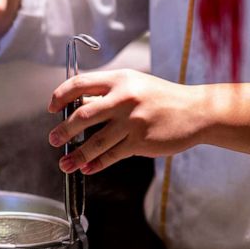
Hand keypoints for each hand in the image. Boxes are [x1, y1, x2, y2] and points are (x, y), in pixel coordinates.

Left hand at [46, 70, 207, 173]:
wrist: (197, 111)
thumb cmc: (162, 98)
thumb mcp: (134, 85)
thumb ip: (107, 94)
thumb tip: (76, 107)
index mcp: (119, 80)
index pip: (79, 84)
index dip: (60, 96)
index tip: (52, 109)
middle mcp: (124, 98)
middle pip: (82, 116)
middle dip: (63, 131)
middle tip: (53, 140)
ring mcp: (132, 121)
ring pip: (95, 142)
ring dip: (76, 155)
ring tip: (64, 164)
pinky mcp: (140, 141)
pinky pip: (111, 155)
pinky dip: (96, 164)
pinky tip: (87, 168)